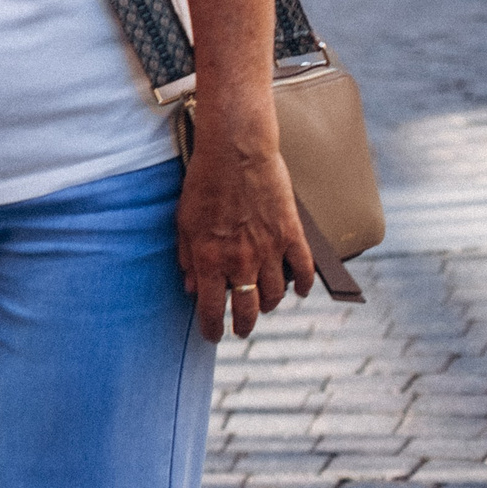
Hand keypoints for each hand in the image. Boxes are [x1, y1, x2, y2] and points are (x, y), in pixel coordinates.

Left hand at [175, 100, 313, 342]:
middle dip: (244, 325)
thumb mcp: (183, 222)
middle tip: (241, 330)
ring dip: (270, 305)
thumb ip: (186, 258)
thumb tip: (191, 289)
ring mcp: (269, 250)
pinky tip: (299, 291)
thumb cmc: (203, 183)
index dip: (213, 328)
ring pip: (276, 295)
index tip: (214, 336)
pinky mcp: (292, 235)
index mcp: (210, 259)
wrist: (235, 151)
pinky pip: (304, 271)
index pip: (212, 309)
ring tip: (264, 306)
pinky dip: (303, 285)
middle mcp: (240, 261)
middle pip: (248, 309)